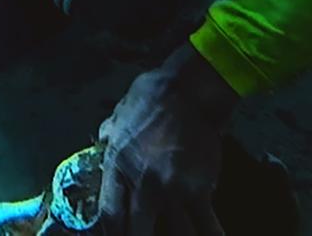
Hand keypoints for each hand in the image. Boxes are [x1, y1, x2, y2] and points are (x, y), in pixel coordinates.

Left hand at [95, 45, 240, 234]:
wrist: (189, 91)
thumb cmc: (152, 97)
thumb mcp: (119, 114)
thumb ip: (109, 133)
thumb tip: (102, 138)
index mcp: (118, 167)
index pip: (108, 214)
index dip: (112, 232)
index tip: (117, 235)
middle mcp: (142, 185)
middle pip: (136, 231)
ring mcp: (172, 190)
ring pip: (173, 233)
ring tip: (179, 235)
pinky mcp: (200, 190)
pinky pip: (206, 223)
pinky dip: (210, 233)